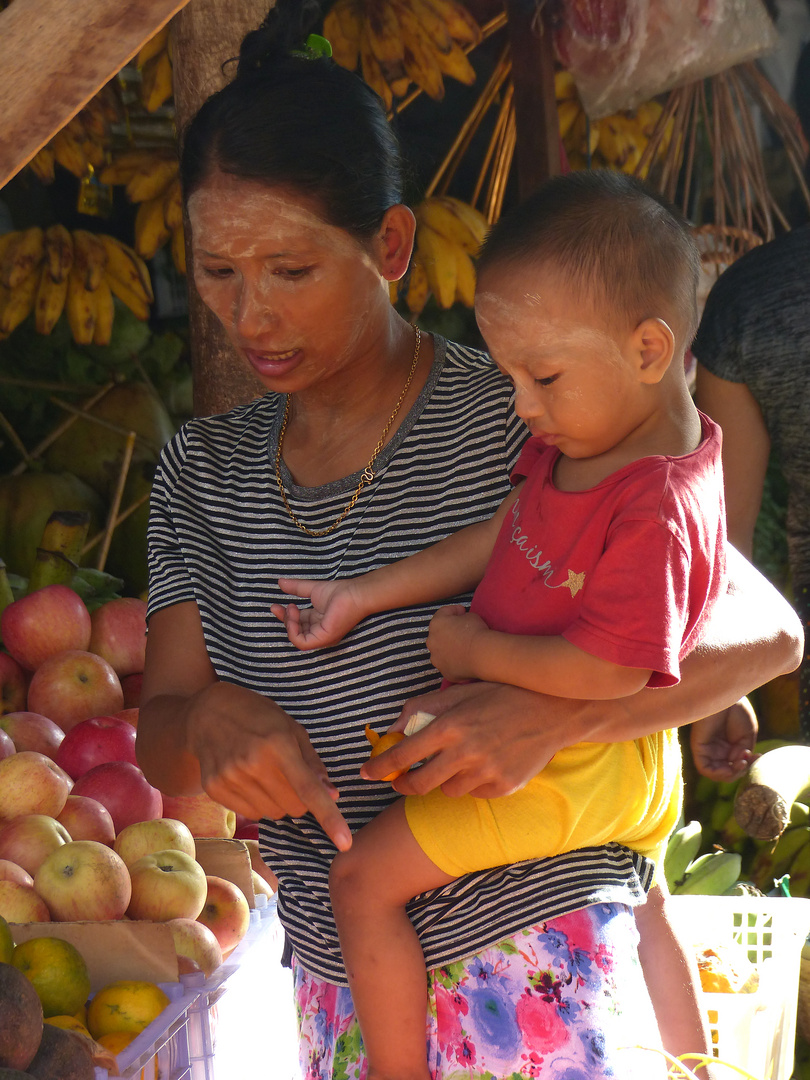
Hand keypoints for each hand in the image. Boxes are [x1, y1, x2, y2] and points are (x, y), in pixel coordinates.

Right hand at [184, 681, 351, 849]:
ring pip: (272, 814)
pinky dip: (257, 803)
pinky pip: (250, 814)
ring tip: (265, 775)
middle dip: (300, 800)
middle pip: (293, 808)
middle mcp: (253, 764)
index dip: (329, 817)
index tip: (345, 842)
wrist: (207, 713)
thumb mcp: (290, 728)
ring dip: (277, 802)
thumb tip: (332, 794)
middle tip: (289, 777)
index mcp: (278, 744)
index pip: (309, 789)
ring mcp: (231, 778)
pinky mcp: (215, 789)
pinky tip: (248, 780)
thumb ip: (312, 763)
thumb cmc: (257, 716)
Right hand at [270, 576, 365, 649]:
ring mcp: (322, 637)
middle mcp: (320, 632)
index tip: (275, 606)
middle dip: (284, 620)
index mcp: (318, 622)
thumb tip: (280, 582)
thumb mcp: (312, 589)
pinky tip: (294, 615)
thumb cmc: (339, 592)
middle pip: (296, 631)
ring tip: (291, 608)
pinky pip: (302, 643)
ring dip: (289, 623)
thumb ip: (296, 588)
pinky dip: (293, 630)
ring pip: (297, 639)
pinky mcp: (324, 639)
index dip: (285, 616)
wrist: (353, 593)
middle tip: (276, 607)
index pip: (297, 624)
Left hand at [360, 680, 583, 797]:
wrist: (553, 709)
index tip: (366, 773)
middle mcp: (464, 752)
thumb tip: (393, 728)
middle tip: (399, 781)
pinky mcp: (503, 787)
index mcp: (449, 725)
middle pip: (418, 784)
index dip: (379, 767)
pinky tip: (481, 765)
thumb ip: (422, 708)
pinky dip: (470, 783)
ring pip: (446, 791)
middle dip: (402, 785)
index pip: (401, 754)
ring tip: (452, 763)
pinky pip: (474, 794)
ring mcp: (485, 772)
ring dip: (441, 782)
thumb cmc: (501, 693)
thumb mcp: (459, 691)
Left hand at [426, 605, 487, 680]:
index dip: (454, 611)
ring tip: (463, 647)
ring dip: (449, 648)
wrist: (481, 654)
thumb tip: (462, 621)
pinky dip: (455, 662)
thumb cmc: (476, 632)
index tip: (462, 612)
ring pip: (441, 651)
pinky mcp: (445, 671)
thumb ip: (462, 617)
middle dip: (449, 631)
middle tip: (462, 631)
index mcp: (436, 623)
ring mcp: (436, 658)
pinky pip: (449, 665)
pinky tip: (465, 659)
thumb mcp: (471, 616)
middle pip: (439, 634)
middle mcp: (431, 641)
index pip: (443, 613)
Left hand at [689, 696, 758, 781]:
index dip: (747, 765)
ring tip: (741, 763)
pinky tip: (730, 766)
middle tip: (748, 759)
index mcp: (729, 746)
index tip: (758, 756)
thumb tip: (741, 765)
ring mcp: (708, 749)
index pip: (736, 765)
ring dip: (731, 774)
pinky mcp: (698, 747)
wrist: (726, 696)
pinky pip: (704, 769)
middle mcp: (717, 749)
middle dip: (740, 770)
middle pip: (727, 771)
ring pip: (716, 773)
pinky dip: (718, 773)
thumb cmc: (737, 711)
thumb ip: (743, 753)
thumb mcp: (746, 736)